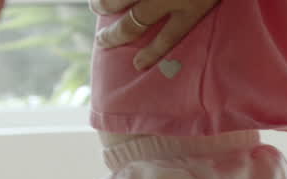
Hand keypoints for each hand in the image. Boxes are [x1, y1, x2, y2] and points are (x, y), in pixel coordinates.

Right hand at [92, 0, 220, 69]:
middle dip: (115, 35)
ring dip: (103, 5)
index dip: (151, 53)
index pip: (167, 38)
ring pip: (117, 0)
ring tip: (96, 8)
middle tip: (101, 40)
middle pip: (133, 23)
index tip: (137, 65)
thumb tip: (178, 4)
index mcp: (190, 8)